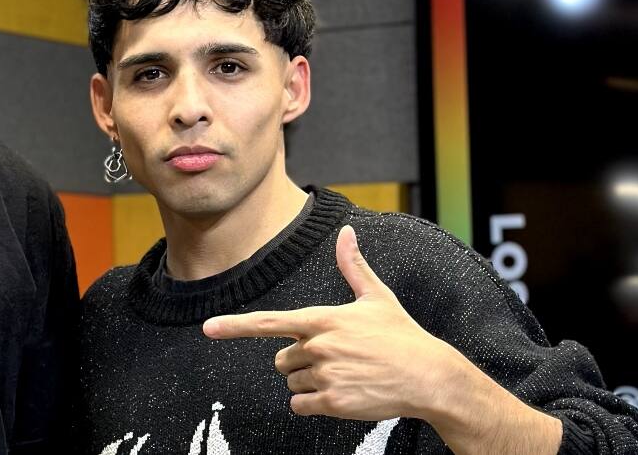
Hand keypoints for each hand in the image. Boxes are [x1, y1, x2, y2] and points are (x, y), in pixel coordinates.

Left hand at [202, 225, 463, 421]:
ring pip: (292, 384)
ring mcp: (325, 375)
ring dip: (309, 383)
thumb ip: (353, 266)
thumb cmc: (402, 335)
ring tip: (345, 375)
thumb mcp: (377, 297)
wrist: (429, 376)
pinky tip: (341, 395)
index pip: (269, 322)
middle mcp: (318, 346)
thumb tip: (346, 231)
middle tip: (334, 360)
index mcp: (322, 319)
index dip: (236, 325)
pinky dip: (312, 404)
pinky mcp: (333, 402)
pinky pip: (300, 405)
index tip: (208, 328)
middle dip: (300, 362)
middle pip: (281, 360)